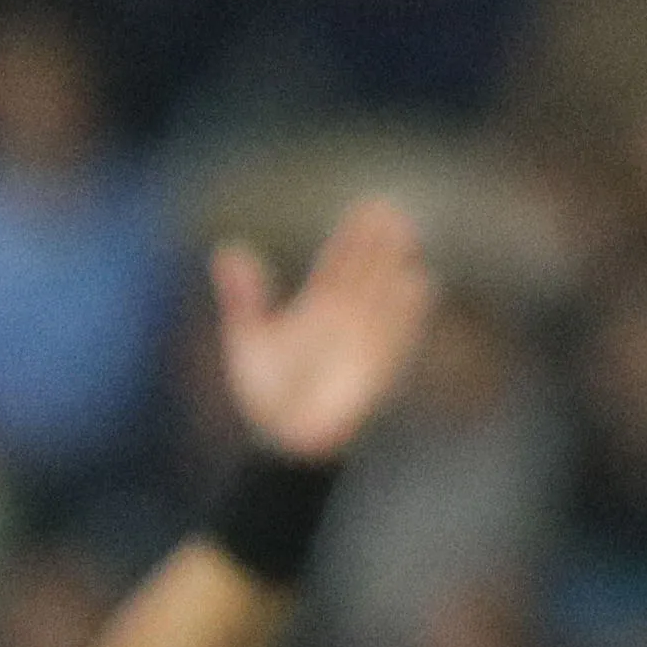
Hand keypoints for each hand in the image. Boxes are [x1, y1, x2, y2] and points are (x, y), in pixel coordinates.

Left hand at [213, 194, 433, 466]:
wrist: (285, 439)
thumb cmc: (265, 394)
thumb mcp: (248, 339)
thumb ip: (243, 296)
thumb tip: (226, 249)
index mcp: (315, 309)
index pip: (338, 264)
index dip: (352, 237)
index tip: (365, 206)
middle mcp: (344, 318)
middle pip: (365, 271)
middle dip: (377, 242)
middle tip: (388, 208)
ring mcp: (363, 338)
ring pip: (384, 294)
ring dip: (395, 266)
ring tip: (406, 235)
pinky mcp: (380, 363)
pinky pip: (400, 331)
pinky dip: (409, 310)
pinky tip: (420, 282)